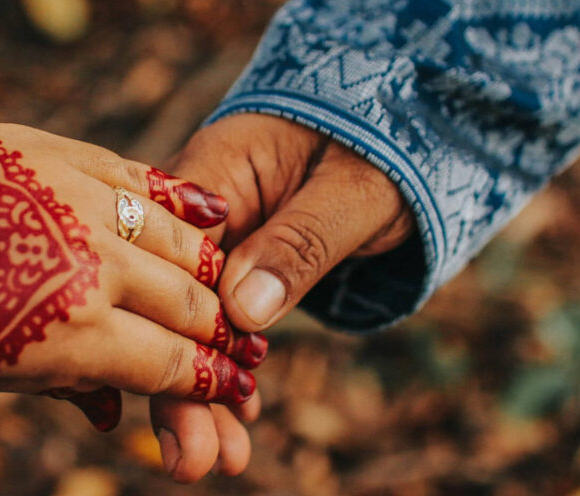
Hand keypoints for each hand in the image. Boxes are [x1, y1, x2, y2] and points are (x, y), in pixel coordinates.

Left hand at [0, 123, 266, 428]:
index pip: (174, 364)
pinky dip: (183, 200)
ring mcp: (85, 207)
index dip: (213, 380)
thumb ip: (67, 385)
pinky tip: (213, 210)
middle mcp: (98, 269)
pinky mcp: (65, 158)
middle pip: (190, 304)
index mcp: (78, 337)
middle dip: (222, 331)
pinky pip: (143, 179)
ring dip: (210, 270)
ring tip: (224, 285)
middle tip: (242, 341)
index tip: (236, 383)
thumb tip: (117, 415)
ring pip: (181, 239)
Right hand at [151, 113, 412, 480]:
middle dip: (183, 385)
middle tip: (196, 464)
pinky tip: (240, 414)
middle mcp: (205, 208)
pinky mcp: (243, 257)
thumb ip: (300, 243)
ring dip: (208, 389)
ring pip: (199, 318)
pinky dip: (234, 363)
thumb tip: (243, 315)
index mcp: (216, 169)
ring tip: (220, 461)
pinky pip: (229, 316)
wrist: (403, 118)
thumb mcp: (354, 188)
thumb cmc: (384, 138)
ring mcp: (222, 236)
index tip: (190, 410)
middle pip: (177, 302)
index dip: (177, 340)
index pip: (177, 263)